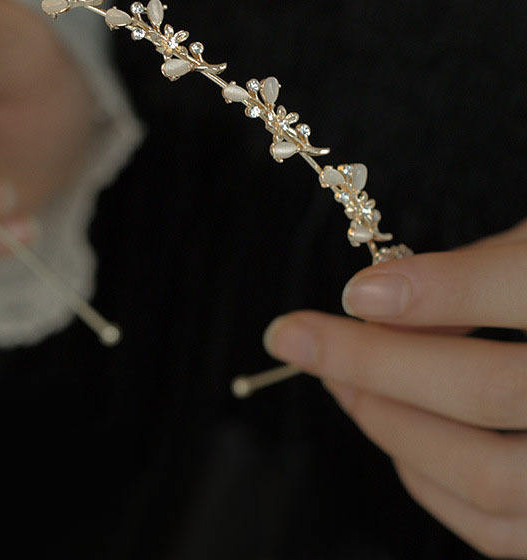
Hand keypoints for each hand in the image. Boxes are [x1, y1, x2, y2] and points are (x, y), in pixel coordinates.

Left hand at [263, 220, 526, 557]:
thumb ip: (485, 273)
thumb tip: (378, 298)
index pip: (524, 286)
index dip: (436, 292)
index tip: (355, 290)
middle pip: (491, 390)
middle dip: (376, 362)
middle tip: (301, 339)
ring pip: (491, 477)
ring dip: (393, 426)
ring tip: (341, 385)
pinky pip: (504, 532)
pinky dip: (432, 487)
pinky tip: (399, 440)